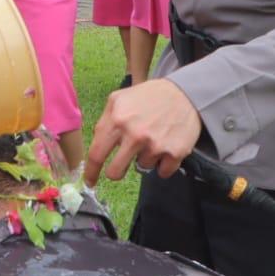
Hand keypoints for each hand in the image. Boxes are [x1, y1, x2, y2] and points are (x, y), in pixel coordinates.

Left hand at [84, 79, 201, 184]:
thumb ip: (105, 122)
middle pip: (115, 172)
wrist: (185, 94)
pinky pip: (162, 172)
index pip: (96, 153)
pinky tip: (166, 146)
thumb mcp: (118, 99)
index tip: (90, 182)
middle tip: (122, 164)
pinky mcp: (175, 153)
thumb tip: (96, 146)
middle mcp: (134, 134)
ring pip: (141, 168)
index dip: (91, 171)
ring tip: (153, 139)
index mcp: (117, 120)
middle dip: (116, 172)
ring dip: (145, 158)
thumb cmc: (148, 97)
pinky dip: (163, 164)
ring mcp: (155, 144)